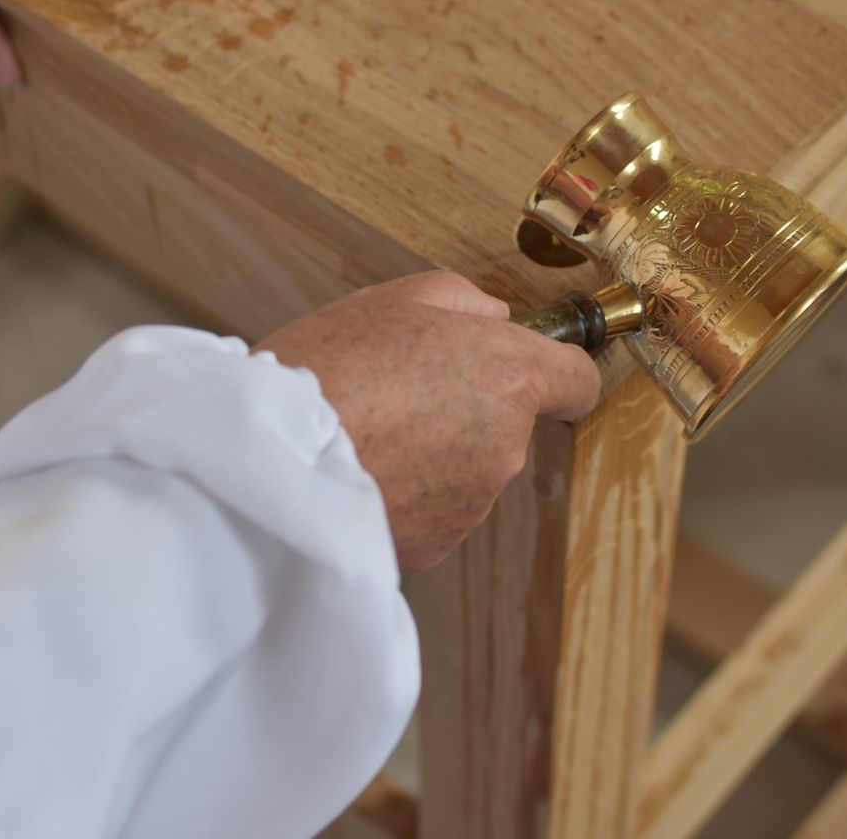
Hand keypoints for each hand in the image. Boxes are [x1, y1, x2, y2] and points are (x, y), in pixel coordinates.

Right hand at [256, 272, 601, 571]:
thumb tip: (490, 317)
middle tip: (397, 390)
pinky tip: (359, 471)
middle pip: (507, 423)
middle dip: (465, 408)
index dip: (554, 373)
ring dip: (432, 453)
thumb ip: (460, 300)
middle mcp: (504, 446)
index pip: (577, 381)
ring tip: (367, 432)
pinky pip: (432, 509)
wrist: (269, 465)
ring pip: (467, 469)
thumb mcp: (391, 300)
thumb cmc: (323, 374)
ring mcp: (472, 503)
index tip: (532, 371)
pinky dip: (406, 494)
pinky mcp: (434, 545)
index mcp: (507, 375)